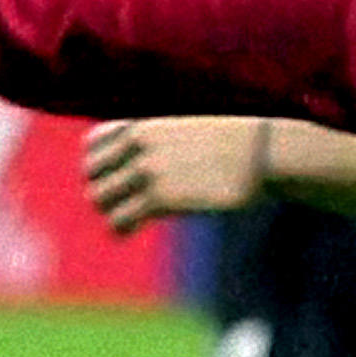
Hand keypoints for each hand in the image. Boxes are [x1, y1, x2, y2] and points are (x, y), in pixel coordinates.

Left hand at [82, 114, 265, 231]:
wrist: (264, 154)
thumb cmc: (236, 147)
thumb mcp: (190, 132)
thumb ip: (162, 143)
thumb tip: (150, 165)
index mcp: (144, 126)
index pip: (92, 144)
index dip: (100, 165)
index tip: (117, 179)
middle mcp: (139, 146)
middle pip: (91, 174)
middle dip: (104, 191)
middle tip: (124, 204)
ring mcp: (148, 171)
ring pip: (99, 198)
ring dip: (111, 211)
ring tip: (129, 218)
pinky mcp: (161, 198)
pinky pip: (120, 219)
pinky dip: (120, 227)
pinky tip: (130, 230)